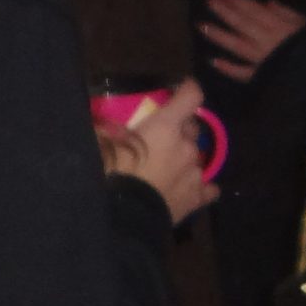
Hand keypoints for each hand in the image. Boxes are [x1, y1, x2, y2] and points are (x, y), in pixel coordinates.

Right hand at [96, 77, 217, 225]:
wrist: (125, 217)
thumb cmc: (110, 174)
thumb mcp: (98, 144)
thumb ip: (105, 129)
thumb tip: (105, 123)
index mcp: (166, 126)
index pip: (190, 96)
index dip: (188, 89)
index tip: (180, 88)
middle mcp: (187, 145)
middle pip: (192, 127)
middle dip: (179, 129)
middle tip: (159, 138)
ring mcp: (196, 172)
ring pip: (196, 157)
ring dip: (184, 158)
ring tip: (164, 169)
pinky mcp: (197, 197)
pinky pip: (207, 188)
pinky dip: (199, 186)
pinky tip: (185, 189)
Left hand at [202, 0, 305, 82]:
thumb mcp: (305, 24)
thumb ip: (287, 13)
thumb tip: (268, 1)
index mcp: (278, 27)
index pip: (254, 11)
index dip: (237, 1)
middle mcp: (266, 41)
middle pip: (242, 24)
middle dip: (224, 12)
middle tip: (207, 1)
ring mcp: (261, 59)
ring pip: (237, 45)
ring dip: (219, 35)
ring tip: (202, 26)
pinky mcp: (260, 76)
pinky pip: (242, 72)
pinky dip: (228, 67)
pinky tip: (212, 61)